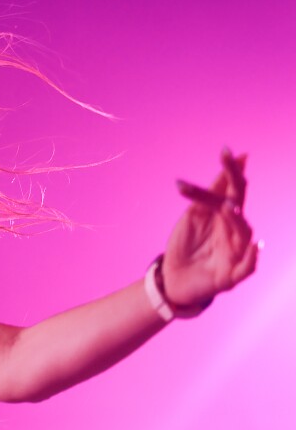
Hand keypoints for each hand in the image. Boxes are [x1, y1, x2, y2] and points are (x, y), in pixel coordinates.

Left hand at [163, 148, 258, 308]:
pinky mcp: (230, 276)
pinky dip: (253, 256)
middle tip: (229, 164)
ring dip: (237, 220)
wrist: (172, 279)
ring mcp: (235, 253)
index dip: (229, 171)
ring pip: (243, 234)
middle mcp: (234, 232)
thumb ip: (210, 193)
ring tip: (230, 206)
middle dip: (234, 185)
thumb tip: (234, 159)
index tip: (226, 150)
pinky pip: (248, 267)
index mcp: (225, 216)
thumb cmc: (187, 245)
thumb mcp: (194, 215)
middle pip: (237, 205)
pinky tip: (257, 245)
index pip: (231, 189)